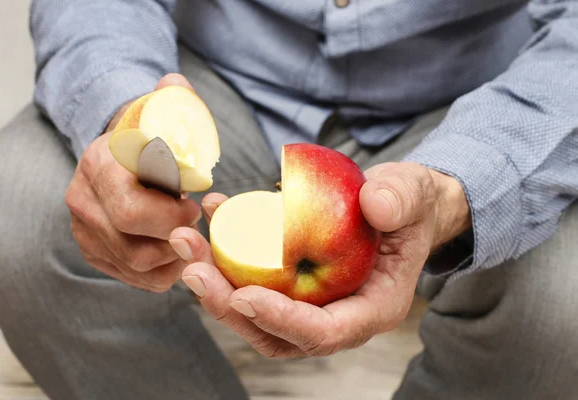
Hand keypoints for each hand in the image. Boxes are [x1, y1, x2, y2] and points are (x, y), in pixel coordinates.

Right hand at [66, 74, 203, 291]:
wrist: (117, 151)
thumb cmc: (149, 134)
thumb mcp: (161, 112)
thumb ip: (172, 98)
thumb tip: (175, 85)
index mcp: (101, 164)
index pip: (134, 212)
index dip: (173, 217)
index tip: (195, 205)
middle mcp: (83, 200)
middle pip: (135, 248)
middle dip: (174, 240)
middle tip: (193, 223)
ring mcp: (83, 229)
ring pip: (135, 267)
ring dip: (172, 257)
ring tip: (186, 233)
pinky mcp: (91, 250)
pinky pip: (132, 277)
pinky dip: (161, 272)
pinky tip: (174, 251)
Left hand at [174, 162, 470, 356]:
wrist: (396, 205)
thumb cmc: (408, 205)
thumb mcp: (413, 195)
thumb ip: (401, 200)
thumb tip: (376, 207)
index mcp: (372, 308)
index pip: (323, 333)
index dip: (281, 321)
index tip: (242, 296)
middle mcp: (336, 314)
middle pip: (275, 332)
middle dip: (228, 306)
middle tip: (194, 269)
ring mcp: (310, 301)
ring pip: (253, 311)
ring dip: (215, 282)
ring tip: (187, 243)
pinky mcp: (291, 280)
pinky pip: (253, 277)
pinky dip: (226, 253)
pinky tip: (214, 213)